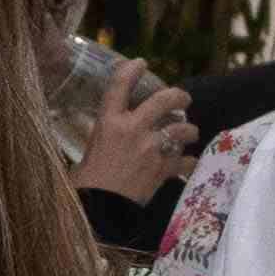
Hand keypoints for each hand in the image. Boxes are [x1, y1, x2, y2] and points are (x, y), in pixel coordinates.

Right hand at [73, 77, 199, 207]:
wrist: (97, 212)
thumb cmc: (84, 183)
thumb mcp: (89, 150)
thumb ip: (106, 136)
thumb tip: (113, 135)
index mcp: (109, 122)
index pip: (120, 85)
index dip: (132, 69)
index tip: (141, 63)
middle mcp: (133, 129)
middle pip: (164, 100)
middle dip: (178, 96)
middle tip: (184, 99)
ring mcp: (151, 149)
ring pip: (181, 129)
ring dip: (188, 130)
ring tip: (190, 133)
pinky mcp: (162, 170)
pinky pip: (184, 161)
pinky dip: (188, 162)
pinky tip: (188, 163)